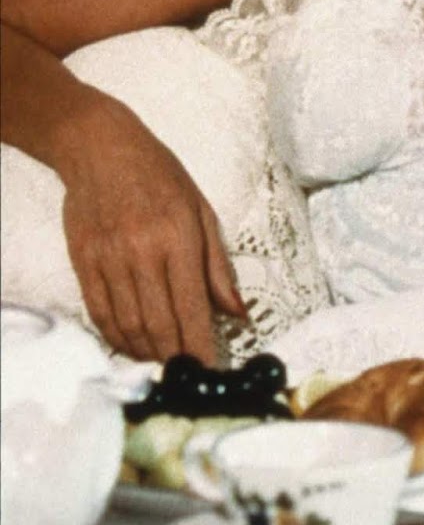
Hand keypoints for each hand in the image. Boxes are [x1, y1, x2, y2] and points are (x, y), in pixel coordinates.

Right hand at [59, 99, 245, 363]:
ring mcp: (109, 258)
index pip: (192, 308)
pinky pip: (100, 312)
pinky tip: (131, 345)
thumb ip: (218, 266)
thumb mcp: (200, 210)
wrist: (101, 148)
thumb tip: (238, 313)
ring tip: (163, 364)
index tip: (211, 373)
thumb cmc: (160, 176)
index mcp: (179, 238)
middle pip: (159, 324)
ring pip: (128, 325)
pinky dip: (116, 337)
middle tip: (187, 377)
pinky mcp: (84, 261)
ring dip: (147, 353)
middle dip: (175, 358)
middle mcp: (143, 252)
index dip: (201, 347)